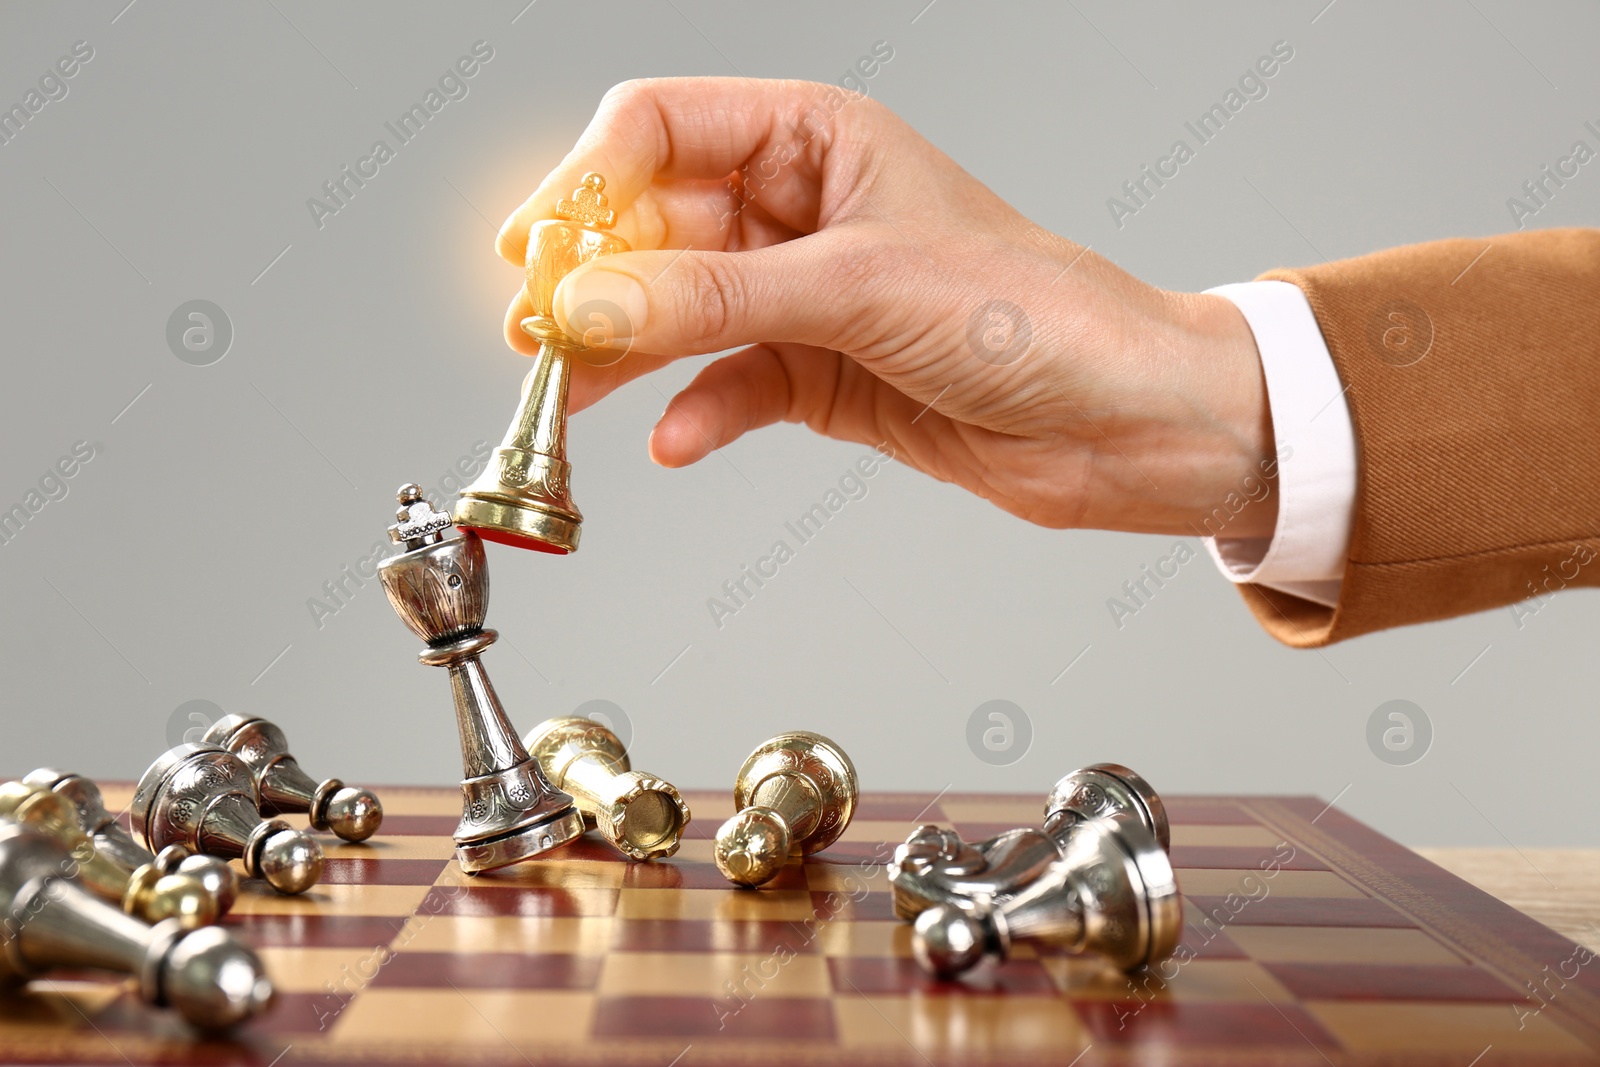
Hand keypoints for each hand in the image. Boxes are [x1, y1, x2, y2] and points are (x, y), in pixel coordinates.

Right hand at [496, 78, 1275, 537]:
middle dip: (593, 279)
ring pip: (677, 312)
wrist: (1121, 421)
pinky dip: (697, 411)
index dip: (587, 183)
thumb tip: (586, 302)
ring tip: (567, 393)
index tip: (539, 253)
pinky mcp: (817, 374)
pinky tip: (676, 439)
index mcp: (816, 139)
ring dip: (622, 353)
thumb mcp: (860, 287)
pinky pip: (726, 384)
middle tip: (536, 335)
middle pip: (652, 226)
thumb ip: (715, 297)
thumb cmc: (1036, 315)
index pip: (659, 129)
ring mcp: (805, 295)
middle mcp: (802, 209)